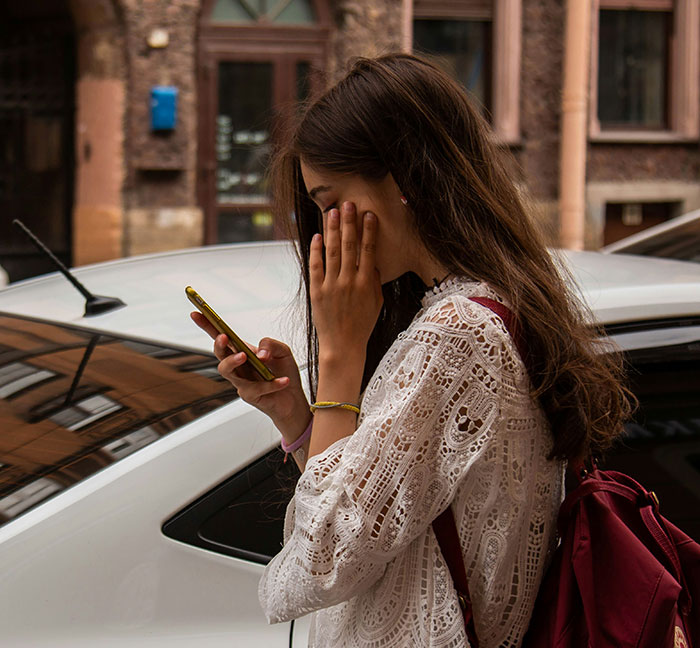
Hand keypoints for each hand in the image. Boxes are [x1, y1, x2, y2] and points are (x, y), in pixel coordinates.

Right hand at [190, 312, 309, 436]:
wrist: (293, 398)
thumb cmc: (284, 372)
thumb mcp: (283, 351)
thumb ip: (271, 344)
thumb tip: (260, 354)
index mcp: (242, 350)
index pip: (221, 335)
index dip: (207, 324)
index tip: (195, 313)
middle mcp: (238, 365)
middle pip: (219, 353)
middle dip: (218, 344)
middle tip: (223, 337)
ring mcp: (241, 381)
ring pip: (227, 371)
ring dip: (233, 361)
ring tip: (245, 355)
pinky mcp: (250, 396)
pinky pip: (256, 388)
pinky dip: (271, 384)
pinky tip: (283, 380)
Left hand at [310, 201, 382, 362]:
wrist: (342, 346)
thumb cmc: (362, 325)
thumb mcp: (377, 303)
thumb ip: (376, 281)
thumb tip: (373, 261)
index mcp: (366, 284)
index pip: (368, 251)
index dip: (369, 231)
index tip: (369, 214)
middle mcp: (349, 282)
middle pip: (350, 246)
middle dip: (349, 223)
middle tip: (348, 204)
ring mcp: (331, 286)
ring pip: (332, 252)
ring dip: (333, 230)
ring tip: (332, 212)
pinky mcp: (317, 292)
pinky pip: (316, 266)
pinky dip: (316, 251)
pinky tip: (317, 236)